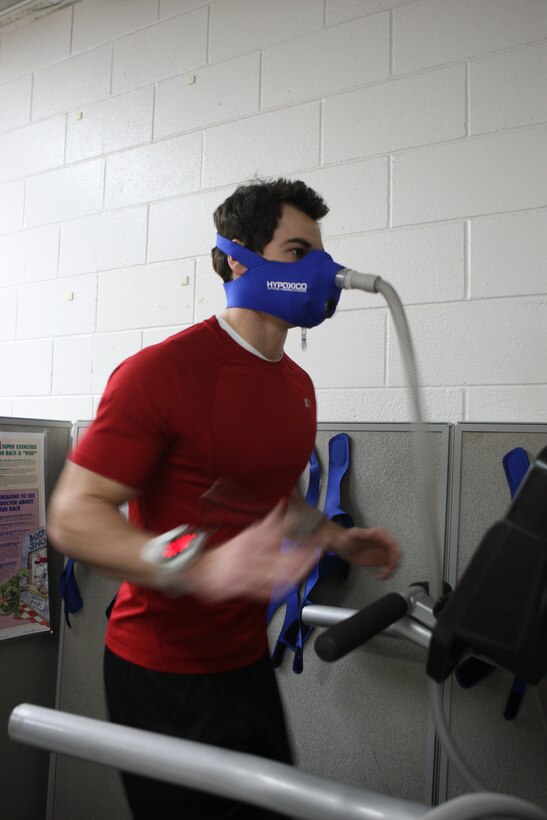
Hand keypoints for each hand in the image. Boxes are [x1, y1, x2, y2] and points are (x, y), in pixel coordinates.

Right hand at [177, 500, 321, 602]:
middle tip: (319, 550)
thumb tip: (283, 506)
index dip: (298, 532)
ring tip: (310, 567)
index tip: (314, 531)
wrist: (197, 569)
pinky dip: (281, 588)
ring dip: (296, 570)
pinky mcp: (242, 588)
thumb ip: (267, 524)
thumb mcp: (246, 534)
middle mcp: (250, 554)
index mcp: (251, 539)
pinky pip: (266, 591)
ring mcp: (246, 572)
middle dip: (304, 554)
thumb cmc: (226, 554)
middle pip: (282, 554)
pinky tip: (292, 585)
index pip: (279, 532)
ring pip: (277, 573)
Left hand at [330, 525, 399, 579]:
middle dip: (394, 563)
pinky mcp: (380, 559)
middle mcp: (384, 542)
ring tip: (383, 576)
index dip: (394, 554)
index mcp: (380, 534)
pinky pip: (389, 566)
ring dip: (392, 570)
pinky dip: (388, 573)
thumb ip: (362, 533)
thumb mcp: (353, 534)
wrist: (342, 546)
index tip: (390, 563)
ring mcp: (383, 551)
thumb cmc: (347, 538)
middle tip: (387, 571)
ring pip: (395, 561)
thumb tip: (372, 533)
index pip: (392, 544)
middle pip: (397, 553)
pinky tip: (380, 577)